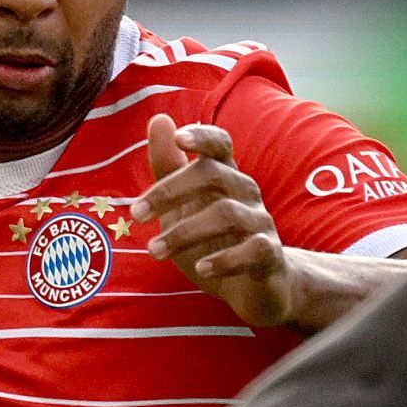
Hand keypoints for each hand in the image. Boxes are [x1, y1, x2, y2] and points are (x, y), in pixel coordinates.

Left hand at [139, 116, 310, 328]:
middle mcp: (246, 191)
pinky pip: (254, 249)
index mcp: (225, 175)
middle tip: (135, 214)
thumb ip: (168, 166)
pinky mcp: (271, 254)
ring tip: (154, 251)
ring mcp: (260, 222)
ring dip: (185, 232)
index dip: (202, 136)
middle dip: (170, 191)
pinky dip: (226, 259)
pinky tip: (201, 268)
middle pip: (212, 174)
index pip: (220, 143)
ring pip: (227, 214)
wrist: (256, 287)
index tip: (179, 139)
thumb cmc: (214, 240)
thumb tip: (159, 119)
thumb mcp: (183, 205)